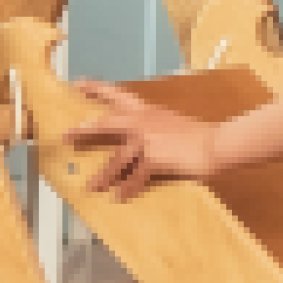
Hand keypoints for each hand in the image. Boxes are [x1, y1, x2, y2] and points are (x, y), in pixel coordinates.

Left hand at [66, 80, 218, 201]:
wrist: (216, 144)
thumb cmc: (197, 137)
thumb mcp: (170, 125)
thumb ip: (151, 130)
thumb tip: (135, 146)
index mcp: (146, 111)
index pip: (116, 94)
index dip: (95, 89)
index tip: (77, 84)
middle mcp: (142, 122)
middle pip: (105, 124)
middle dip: (83, 131)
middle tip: (65, 136)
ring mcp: (146, 139)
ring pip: (116, 160)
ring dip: (103, 176)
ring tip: (92, 187)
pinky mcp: (153, 158)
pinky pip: (135, 177)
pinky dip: (127, 189)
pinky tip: (120, 197)